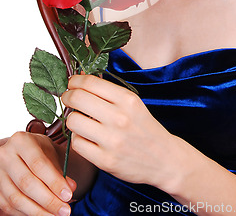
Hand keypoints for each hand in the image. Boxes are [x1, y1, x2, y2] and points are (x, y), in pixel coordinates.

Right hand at [0, 132, 75, 214]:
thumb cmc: (39, 152)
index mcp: (21, 141)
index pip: (38, 164)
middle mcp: (5, 156)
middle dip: (48, 200)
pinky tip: (42, 214)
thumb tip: (71, 188)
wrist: (21, 154)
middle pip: (27, 183)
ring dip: (39, 211)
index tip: (68, 194)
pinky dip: (27, 213)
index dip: (54, 182)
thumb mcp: (50, 153)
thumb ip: (60, 169)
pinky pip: (10, 207)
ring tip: (56, 215)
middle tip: (65, 210)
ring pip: (17, 199)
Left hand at [61, 74, 176, 189]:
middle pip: (77, 98)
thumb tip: (81, 78)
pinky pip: (77, 143)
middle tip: (68, 99)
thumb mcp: (134, 103)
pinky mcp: (105, 160)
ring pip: (73, 121)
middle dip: (67, 97)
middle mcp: (120, 118)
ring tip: (80, 120)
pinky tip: (86, 137)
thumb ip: (109, 92)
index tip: (72, 83)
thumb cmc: (145, 128)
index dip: (75, 81)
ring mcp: (112, 140)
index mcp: (127, 99)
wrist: (164, 159)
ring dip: (72, 119)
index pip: (90, 82)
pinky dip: (78, 138)